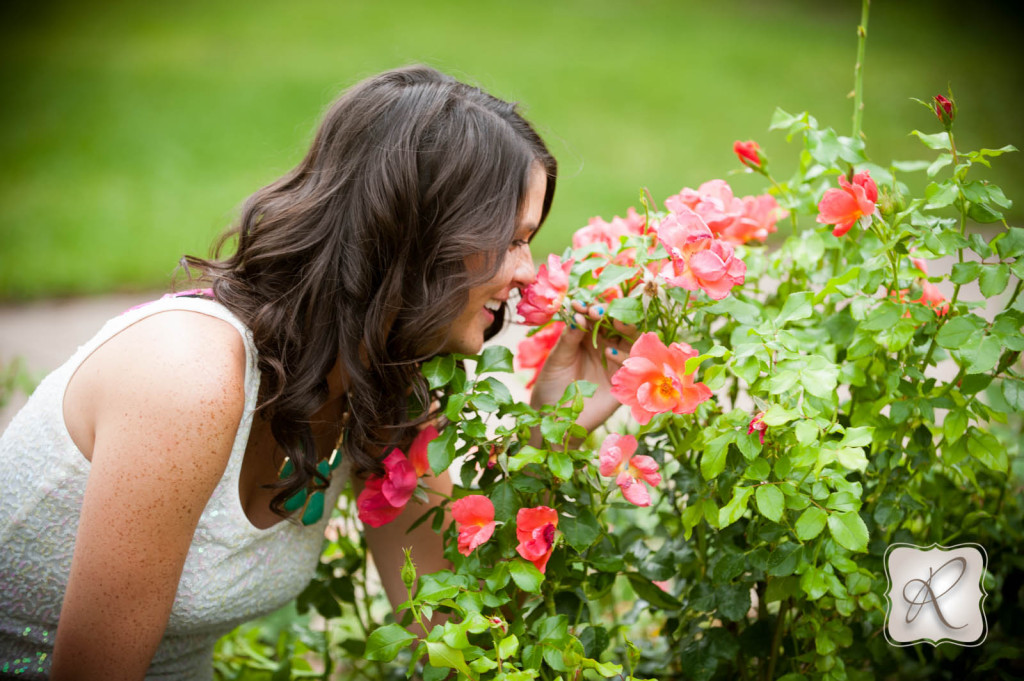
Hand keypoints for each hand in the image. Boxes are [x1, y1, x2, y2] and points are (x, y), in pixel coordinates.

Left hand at [529, 301, 634, 433]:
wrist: (555, 417)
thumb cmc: (552, 385)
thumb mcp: (557, 358)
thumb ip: (570, 337)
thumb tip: (579, 314)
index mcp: (588, 338)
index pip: (596, 317)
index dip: (590, 308)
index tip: (580, 304)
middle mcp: (605, 346)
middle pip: (617, 324)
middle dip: (610, 314)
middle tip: (598, 311)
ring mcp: (616, 363)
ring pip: (631, 340)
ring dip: (625, 327)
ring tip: (613, 322)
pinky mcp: (625, 382)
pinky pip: (633, 364)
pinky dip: (624, 355)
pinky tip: (608, 353)